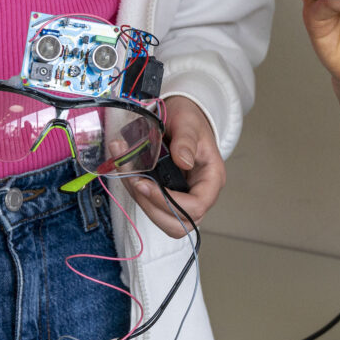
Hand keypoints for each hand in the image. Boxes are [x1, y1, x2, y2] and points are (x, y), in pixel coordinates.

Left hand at [127, 95, 222, 235]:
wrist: (182, 116)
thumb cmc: (189, 118)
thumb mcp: (188, 122)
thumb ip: (186, 139)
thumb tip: (183, 161)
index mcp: (212, 177)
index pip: (196, 206)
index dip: (169, 202)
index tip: (144, 184)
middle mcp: (200, 192)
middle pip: (179, 223)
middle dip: (151, 206)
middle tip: (133, 181)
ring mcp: (183, 196)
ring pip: (163, 218)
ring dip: (141, 201)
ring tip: (126, 174)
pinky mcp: (167, 194)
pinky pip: (152, 205)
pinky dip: (137, 193)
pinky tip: (127, 172)